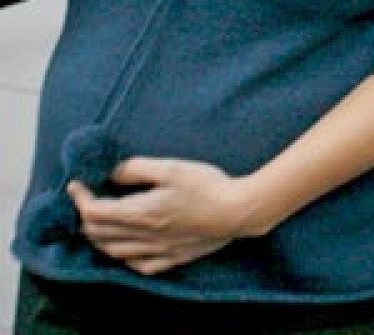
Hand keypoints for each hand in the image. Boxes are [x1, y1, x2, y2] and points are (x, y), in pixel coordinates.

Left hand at [67, 157, 255, 275]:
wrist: (238, 211)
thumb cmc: (207, 185)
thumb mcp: (172, 168)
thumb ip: (137, 169)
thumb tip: (111, 172)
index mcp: (139, 213)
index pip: (93, 212)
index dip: (79, 198)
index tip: (76, 184)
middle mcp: (142, 236)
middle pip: (97, 234)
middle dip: (85, 216)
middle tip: (87, 200)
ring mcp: (156, 251)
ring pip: (112, 251)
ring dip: (98, 237)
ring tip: (100, 222)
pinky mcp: (171, 258)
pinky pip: (137, 265)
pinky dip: (123, 256)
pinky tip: (128, 247)